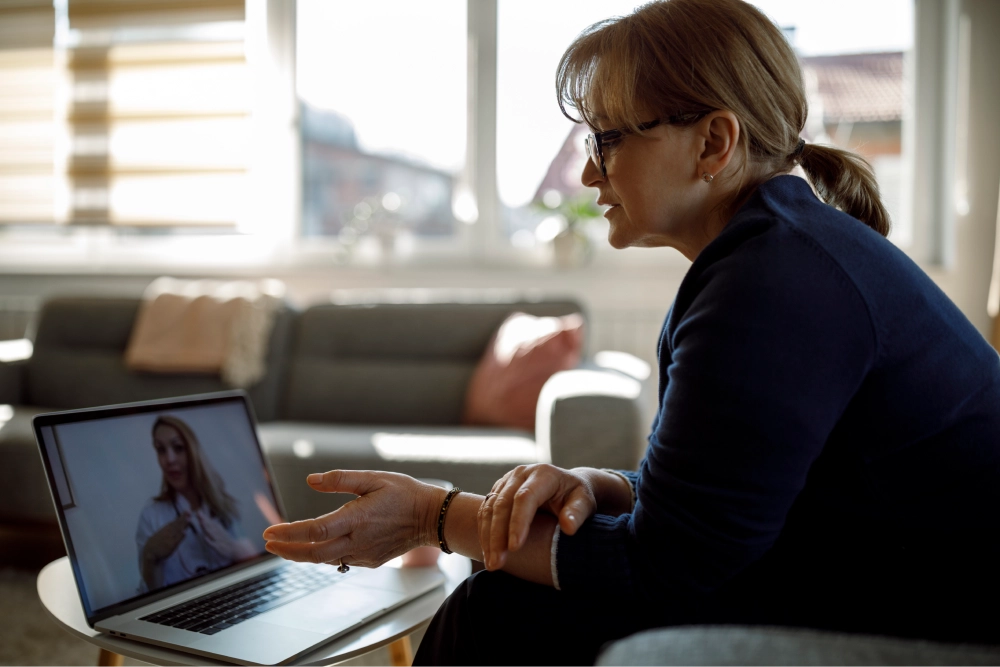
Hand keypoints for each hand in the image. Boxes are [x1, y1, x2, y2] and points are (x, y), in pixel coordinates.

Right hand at [143, 511, 189, 562]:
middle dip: (183, 518)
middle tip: (189, 512)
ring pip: (177, 531)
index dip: (181, 516)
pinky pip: (176, 541)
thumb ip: (168, 529)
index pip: (175, 522)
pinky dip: (180, 537)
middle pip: (177, 525)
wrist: (150, 553)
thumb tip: (176, 524)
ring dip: (183, 525)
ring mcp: (169, 539)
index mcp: (165, 529)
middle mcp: (167, 532)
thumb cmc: (156, 544)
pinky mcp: (170, 546)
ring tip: (189, 519)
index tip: (187, 511)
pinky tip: (185, 532)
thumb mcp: (161, 533)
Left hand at [196, 509, 256, 560]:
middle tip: (198, 513)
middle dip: (204, 520)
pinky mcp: (218, 547)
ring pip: (211, 533)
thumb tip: (212, 519)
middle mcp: (218, 533)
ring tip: (201, 522)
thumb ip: (217, 526)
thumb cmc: (227, 541)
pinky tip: (205, 538)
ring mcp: (218, 540)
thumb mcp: (222, 532)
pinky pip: (213, 544)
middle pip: (210, 526)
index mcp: (219, 530)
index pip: (210, 522)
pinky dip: (209, 541)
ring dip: (206, 527)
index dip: (204, 517)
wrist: (236, 549)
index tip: (198, 511)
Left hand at [262, 470, 446, 567]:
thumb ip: (340, 479)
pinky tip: (316, 546)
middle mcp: (358, 541)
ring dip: (301, 554)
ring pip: (324, 560)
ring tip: (284, 546)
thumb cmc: (405, 494)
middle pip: (313, 553)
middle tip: (268, 543)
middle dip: (287, 550)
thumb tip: (311, 480)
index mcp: (357, 519)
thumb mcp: (373, 478)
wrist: (432, 518)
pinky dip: (323, 554)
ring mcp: (364, 554)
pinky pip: (340, 560)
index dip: (288, 533)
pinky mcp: (370, 561)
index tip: (269, 531)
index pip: (314, 530)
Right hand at [479, 464, 596, 570]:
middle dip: (497, 535)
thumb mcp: (584, 502)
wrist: (567, 486)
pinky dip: (485, 532)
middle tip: (497, 563)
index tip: (515, 548)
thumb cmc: (577, 497)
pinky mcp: (499, 490)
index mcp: (544, 474)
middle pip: (503, 503)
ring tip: (492, 564)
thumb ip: (577, 513)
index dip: (518, 522)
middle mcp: (522, 474)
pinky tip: (488, 552)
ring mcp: (508, 480)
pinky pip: (486, 510)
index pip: (525, 497)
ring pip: (490, 507)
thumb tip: (569, 528)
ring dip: (487, 537)